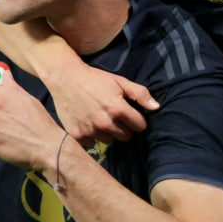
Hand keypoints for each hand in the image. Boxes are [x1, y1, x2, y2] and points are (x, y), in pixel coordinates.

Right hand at [0, 15, 157, 144]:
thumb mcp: (120, 81)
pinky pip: (92, 143)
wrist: (65, 78)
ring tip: (100, 119)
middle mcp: (105, 123)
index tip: (129, 114)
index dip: (137, 120)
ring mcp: (90, 130)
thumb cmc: (94, 79)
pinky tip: (88, 123)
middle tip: (114, 116)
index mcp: (118, 109)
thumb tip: (156, 107)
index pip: (139, 126)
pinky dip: (91, 136)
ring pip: (109, 141)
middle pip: (126, 137)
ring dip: (108, 133)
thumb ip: (140, 94)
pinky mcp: (77, 135)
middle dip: (124, 128)